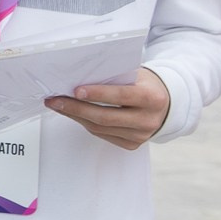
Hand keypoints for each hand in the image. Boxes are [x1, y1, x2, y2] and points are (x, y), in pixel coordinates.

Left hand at [47, 67, 171, 149]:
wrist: (165, 104)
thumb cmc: (145, 84)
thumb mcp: (135, 75)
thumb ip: (114, 77)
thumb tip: (78, 76)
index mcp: (152, 98)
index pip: (122, 96)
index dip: (98, 94)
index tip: (76, 90)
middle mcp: (148, 120)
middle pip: (105, 117)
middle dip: (76, 108)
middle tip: (55, 100)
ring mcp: (141, 135)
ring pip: (100, 128)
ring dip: (75, 116)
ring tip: (58, 105)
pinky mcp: (132, 144)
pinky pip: (102, 134)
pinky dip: (85, 123)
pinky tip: (73, 114)